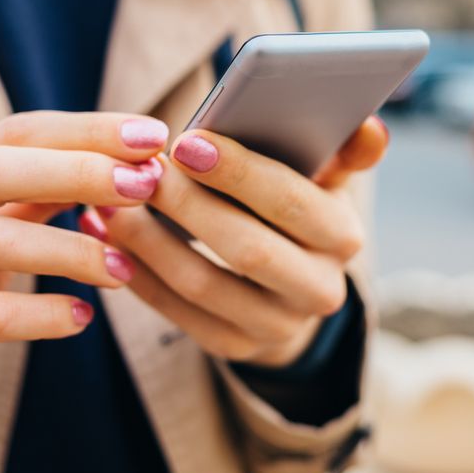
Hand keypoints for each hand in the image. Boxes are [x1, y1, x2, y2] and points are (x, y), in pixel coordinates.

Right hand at [0, 112, 167, 447]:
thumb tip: (116, 163)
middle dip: (78, 171)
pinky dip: (41, 314)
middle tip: (145, 184)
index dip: (84, 129)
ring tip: (124, 269)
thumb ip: (32, 197)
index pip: (12, 133)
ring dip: (71, 250)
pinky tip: (82, 319)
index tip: (151, 134)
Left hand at [83, 117, 388, 367]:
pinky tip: (103, 236)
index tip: (184, 141)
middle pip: (246, 249)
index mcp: (343, 238)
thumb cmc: (293, 206)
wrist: (287, 286)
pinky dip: (135, 272)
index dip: (238, 172)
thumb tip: (369, 125)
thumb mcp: (322, 178)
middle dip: (187, 206)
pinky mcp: (233, 347)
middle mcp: (319, 290)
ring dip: (148, 240)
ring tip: (108, 201)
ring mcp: (276, 327)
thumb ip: (340, 150)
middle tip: (139, 172)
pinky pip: (175, 311)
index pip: (292, 203)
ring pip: (202, 283)